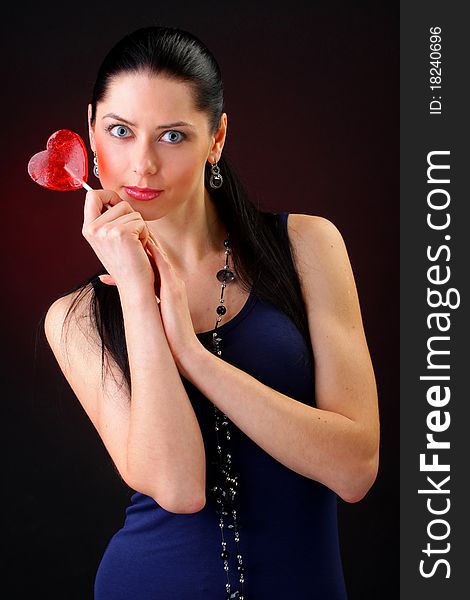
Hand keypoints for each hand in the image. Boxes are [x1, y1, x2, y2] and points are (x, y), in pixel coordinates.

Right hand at [82, 189, 155, 291]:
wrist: (135, 286)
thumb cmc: (128, 264)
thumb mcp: (110, 239)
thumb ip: (107, 220)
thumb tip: (113, 199)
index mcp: (88, 229)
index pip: (92, 195)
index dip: (109, 196)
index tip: (118, 206)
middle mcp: (93, 229)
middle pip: (120, 203)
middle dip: (131, 218)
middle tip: (130, 240)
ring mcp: (106, 230)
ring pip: (133, 212)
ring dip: (140, 228)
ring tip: (134, 247)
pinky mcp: (121, 233)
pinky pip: (141, 222)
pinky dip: (145, 235)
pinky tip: (139, 249)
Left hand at [99, 230, 201, 368]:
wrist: (183, 348)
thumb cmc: (169, 333)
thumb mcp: (157, 308)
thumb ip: (146, 294)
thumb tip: (122, 286)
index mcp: (168, 284)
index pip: (154, 259)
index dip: (141, 245)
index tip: (128, 234)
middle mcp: (172, 280)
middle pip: (156, 251)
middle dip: (142, 237)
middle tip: (129, 222)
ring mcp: (175, 283)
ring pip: (159, 254)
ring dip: (147, 239)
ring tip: (134, 226)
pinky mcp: (174, 288)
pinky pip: (164, 265)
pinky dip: (153, 253)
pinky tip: (143, 242)